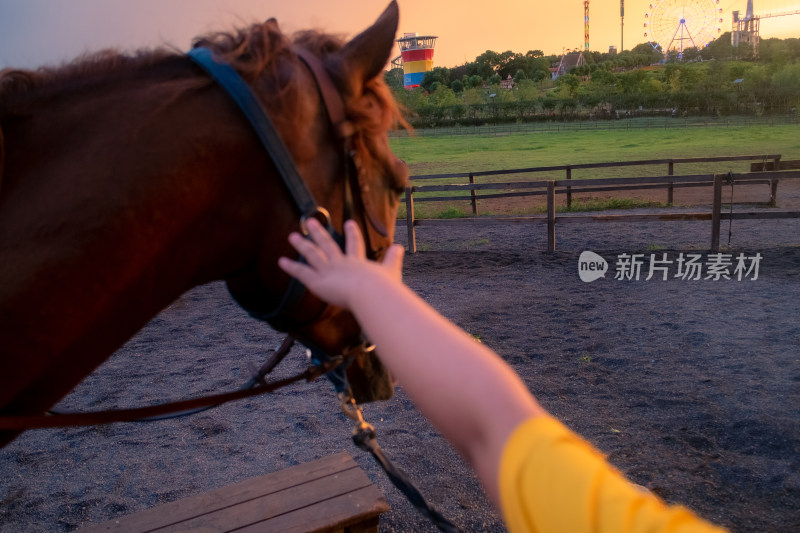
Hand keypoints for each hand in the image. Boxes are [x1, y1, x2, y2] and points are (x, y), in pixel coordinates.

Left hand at [278, 218, 403, 309]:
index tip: (348, 222)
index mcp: (357, 262)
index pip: (354, 245)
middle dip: (319, 233)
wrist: (371, 294)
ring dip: (302, 245)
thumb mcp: (391, 271)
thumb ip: (393, 259)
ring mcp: (328, 271)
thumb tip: (400, 247)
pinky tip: (281, 261)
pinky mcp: (318, 282)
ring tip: (292, 235)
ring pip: (312, 255)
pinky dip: (291, 267)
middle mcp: (341, 263)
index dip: (351, 234)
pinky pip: (302, 273)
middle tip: (311, 221)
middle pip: (328, 244)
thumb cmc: (383, 288)